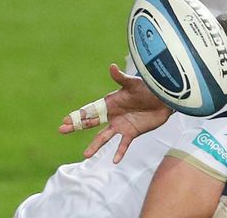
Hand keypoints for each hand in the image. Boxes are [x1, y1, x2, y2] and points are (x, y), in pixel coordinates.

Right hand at [59, 64, 173, 162]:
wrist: (164, 98)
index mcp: (110, 103)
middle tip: (62, 130)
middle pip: (91, 122)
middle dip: (77, 126)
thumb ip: (121, 78)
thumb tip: (112, 66)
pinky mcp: (132, 132)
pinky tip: (115, 160)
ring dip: (95, 145)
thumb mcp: (134, 83)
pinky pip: (124, 144)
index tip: (65, 120)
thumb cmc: (148, 88)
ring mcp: (121, 125)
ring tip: (85, 155)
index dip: (78, 115)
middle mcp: (113, 115)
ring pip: (104, 137)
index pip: (90, 109)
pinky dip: (120, 152)